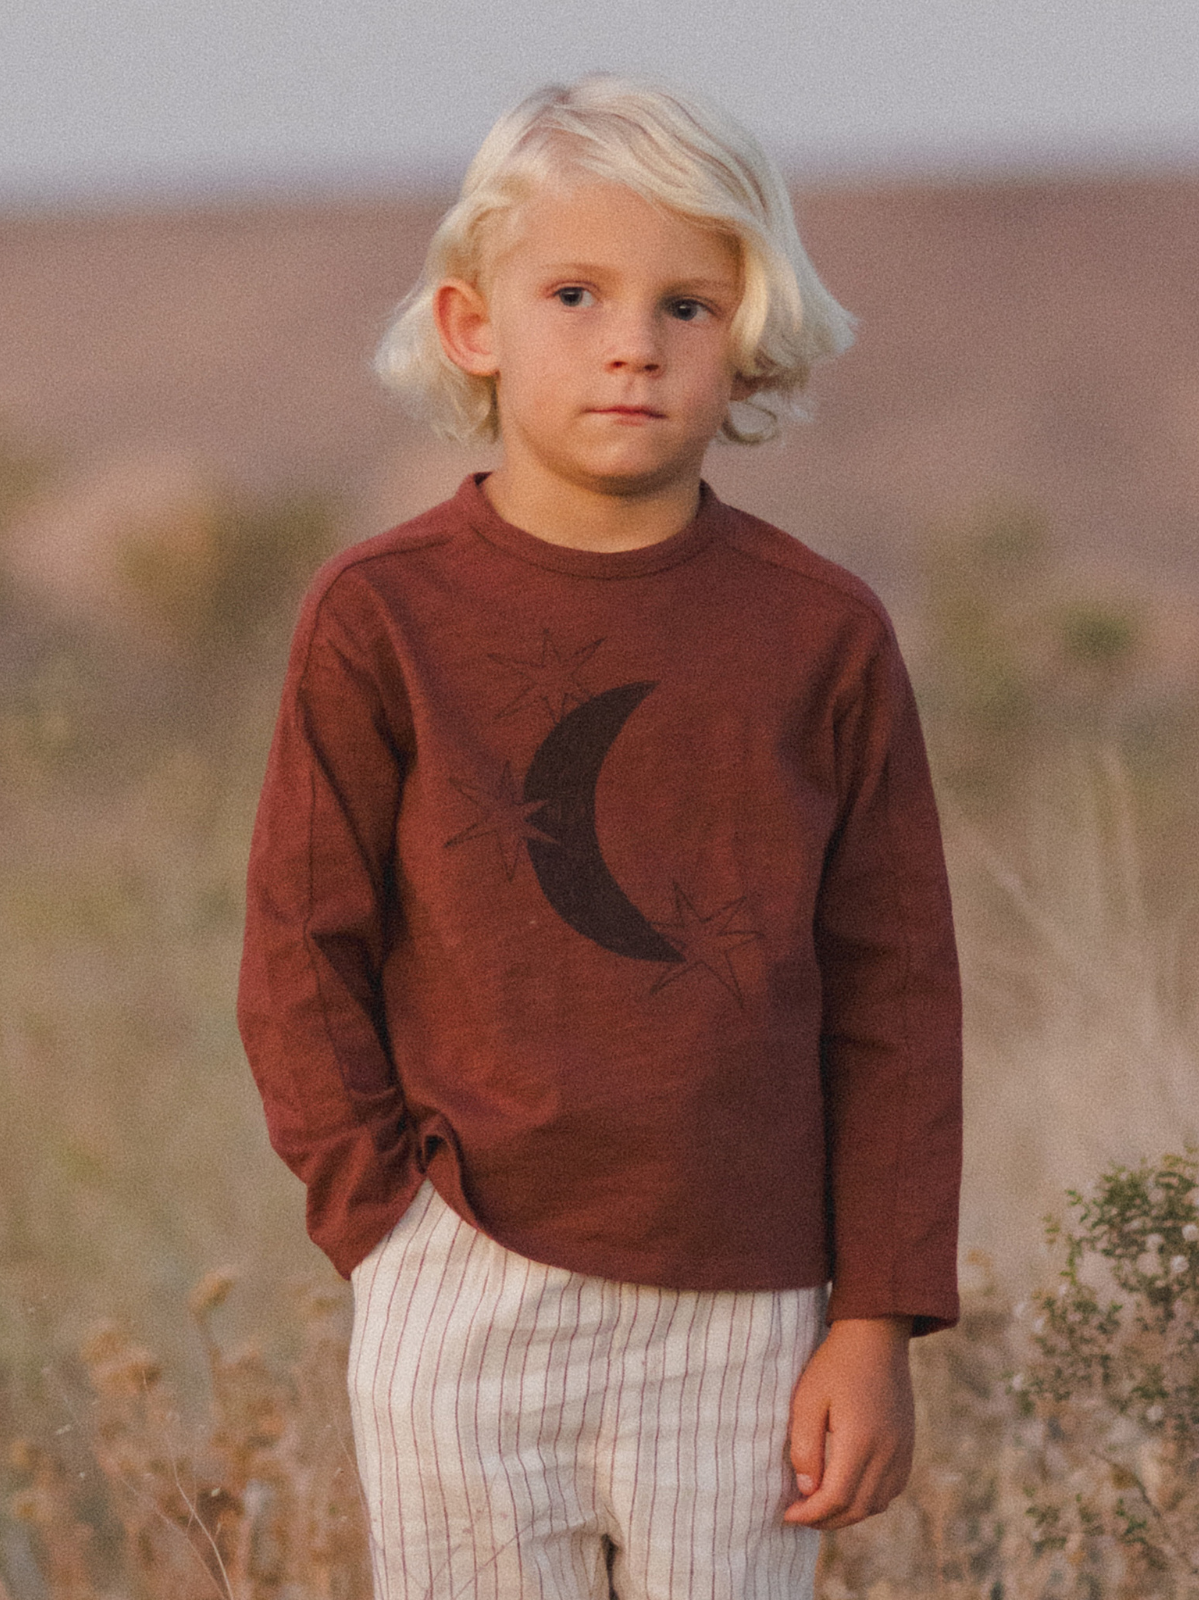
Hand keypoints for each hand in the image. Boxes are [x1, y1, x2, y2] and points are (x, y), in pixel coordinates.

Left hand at [782, 1315, 914, 1529]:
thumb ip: (805, 1447)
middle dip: (826, 1520)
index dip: (810, 1514)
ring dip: (848, 1513)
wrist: (877, 1336)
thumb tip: (807, 1489)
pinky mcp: (908, 1444)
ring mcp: (902, 1450)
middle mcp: (887, 1452)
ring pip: (877, 1504)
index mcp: (861, 1441)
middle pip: (858, 1508)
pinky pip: (892, 1488)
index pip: (836, 1498)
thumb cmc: (836, 1363)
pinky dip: (870, 1500)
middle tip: (801, 1516)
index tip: (788, 1514)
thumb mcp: (808, 1399)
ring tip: (821, 1508)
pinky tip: (850, 1491)